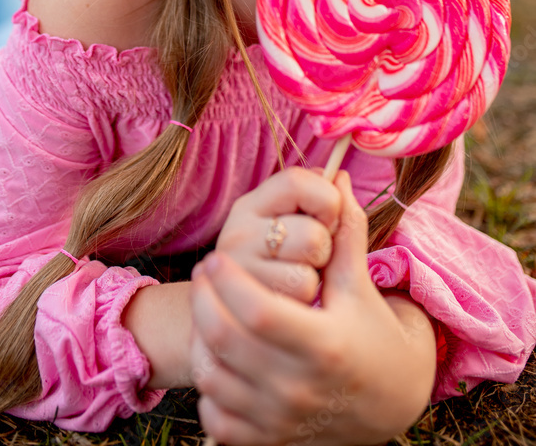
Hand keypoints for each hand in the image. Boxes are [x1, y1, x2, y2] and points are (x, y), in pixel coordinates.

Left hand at [190, 172, 436, 445]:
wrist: (394, 403)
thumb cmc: (376, 334)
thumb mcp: (361, 286)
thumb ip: (347, 232)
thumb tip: (340, 178)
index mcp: (324, 345)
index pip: (257, 311)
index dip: (229, 280)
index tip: (217, 257)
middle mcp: (299, 388)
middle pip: (224, 341)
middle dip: (202, 301)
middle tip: (203, 273)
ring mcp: (282, 419)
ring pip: (213, 379)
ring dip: (202, 340)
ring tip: (207, 309)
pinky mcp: (271, 441)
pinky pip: (217, 420)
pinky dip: (209, 389)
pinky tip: (218, 358)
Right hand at [213, 166, 340, 303]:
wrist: (237, 309)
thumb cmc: (276, 259)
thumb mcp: (294, 223)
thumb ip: (321, 200)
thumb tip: (341, 177)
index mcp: (250, 204)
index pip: (296, 182)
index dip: (326, 200)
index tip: (326, 219)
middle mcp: (237, 231)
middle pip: (312, 234)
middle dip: (323, 249)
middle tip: (306, 257)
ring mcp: (238, 270)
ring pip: (307, 270)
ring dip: (312, 277)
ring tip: (293, 277)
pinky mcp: (246, 303)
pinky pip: (301, 294)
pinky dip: (303, 300)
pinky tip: (285, 298)